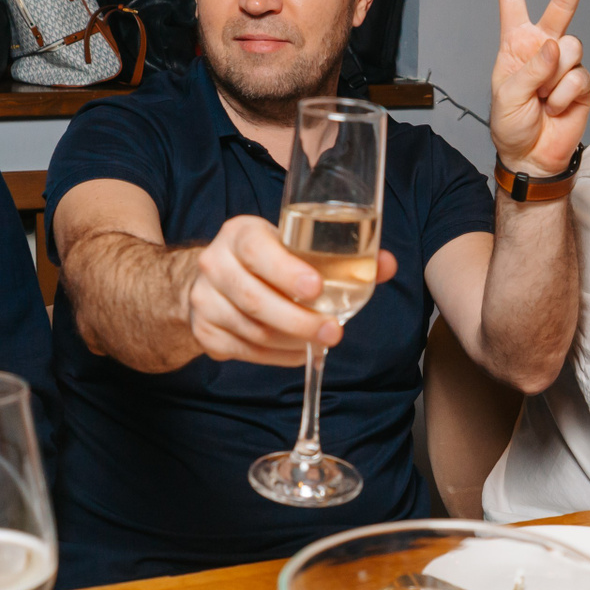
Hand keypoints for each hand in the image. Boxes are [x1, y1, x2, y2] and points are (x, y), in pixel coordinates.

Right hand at [186, 215, 398, 365]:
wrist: (216, 277)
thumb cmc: (266, 259)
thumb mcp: (294, 245)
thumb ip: (341, 255)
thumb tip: (385, 264)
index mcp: (240, 234)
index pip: (257, 250)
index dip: (286, 271)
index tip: (317, 289)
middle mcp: (215, 263)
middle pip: (256, 300)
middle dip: (300, 321)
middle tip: (333, 333)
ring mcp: (204, 300)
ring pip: (253, 330)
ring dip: (292, 342)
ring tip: (320, 342)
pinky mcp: (204, 331)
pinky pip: (245, 351)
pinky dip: (277, 356)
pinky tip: (297, 350)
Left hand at [491, 0, 589, 176]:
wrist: (530, 155)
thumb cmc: (510, 123)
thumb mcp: (506, 95)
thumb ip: (529, 69)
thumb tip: (556, 46)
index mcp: (516, 43)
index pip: (513, 1)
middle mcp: (542, 47)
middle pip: (561, 7)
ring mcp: (565, 63)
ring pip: (571, 48)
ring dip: (553, 77)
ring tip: (541, 98)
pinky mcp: (582, 82)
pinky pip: (578, 77)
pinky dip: (563, 95)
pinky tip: (554, 108)